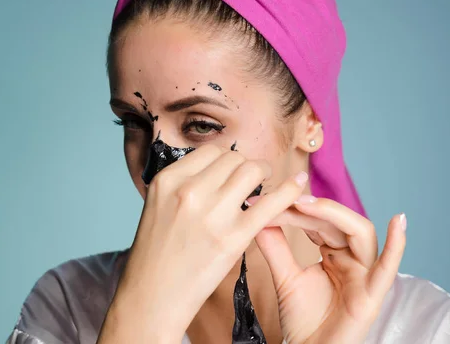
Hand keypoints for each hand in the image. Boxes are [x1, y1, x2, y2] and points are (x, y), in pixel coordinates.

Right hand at [98, 145, 309, 342]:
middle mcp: (188, 191)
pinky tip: (298, 185)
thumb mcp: (157, 206)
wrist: (151, 297)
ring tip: (265, 185)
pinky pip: (272, 202)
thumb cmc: (155, 255)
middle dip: (245, 166)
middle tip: (251, 180)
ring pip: (252, 170)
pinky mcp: (234, 237)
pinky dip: (289, 190)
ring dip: (263, 174)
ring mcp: (212, 214)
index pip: (209, 152)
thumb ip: (183, 185)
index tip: (231, 172)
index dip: (225, 160)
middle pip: (233, 158)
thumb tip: (216, 170)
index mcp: (168, 180)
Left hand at [255, 198, 406, 343]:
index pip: (321, 222)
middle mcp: (354, 261)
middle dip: (311, 210)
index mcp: (336, 255)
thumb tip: (261, 214)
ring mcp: (365, 277)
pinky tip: (400, 221)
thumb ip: (275, 247)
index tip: (270, 200)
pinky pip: (387, 269)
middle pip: (339, 223)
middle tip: (285, 201)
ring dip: (335, 214)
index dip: (299, 210)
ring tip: (308, 204)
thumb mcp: (285, 276)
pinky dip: (397, 245)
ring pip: (362, 234)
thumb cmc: (302, 320)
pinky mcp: (371, 296)